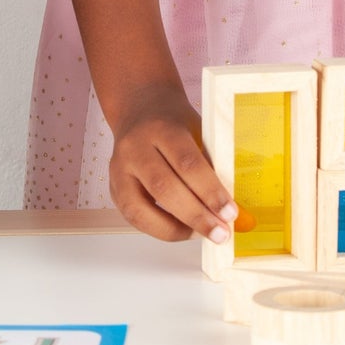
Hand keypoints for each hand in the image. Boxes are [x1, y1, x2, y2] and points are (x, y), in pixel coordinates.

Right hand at [108, 82, 238, 243]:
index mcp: (161, 128)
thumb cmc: (172, 123)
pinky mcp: (113, 188)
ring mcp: (119, 169)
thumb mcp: (196, 131)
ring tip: (201, 235)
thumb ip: (209, 165)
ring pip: (142, 209)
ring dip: (176, 230)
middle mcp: (135, 148)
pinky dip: (159, 229)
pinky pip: (134, 217)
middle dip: (196, 216)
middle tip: (221, 233)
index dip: (210, 191)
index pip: (186, 163)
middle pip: (164, 188)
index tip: (230, 213)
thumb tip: (228, 209)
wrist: (139, 109)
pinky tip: (182, 230)